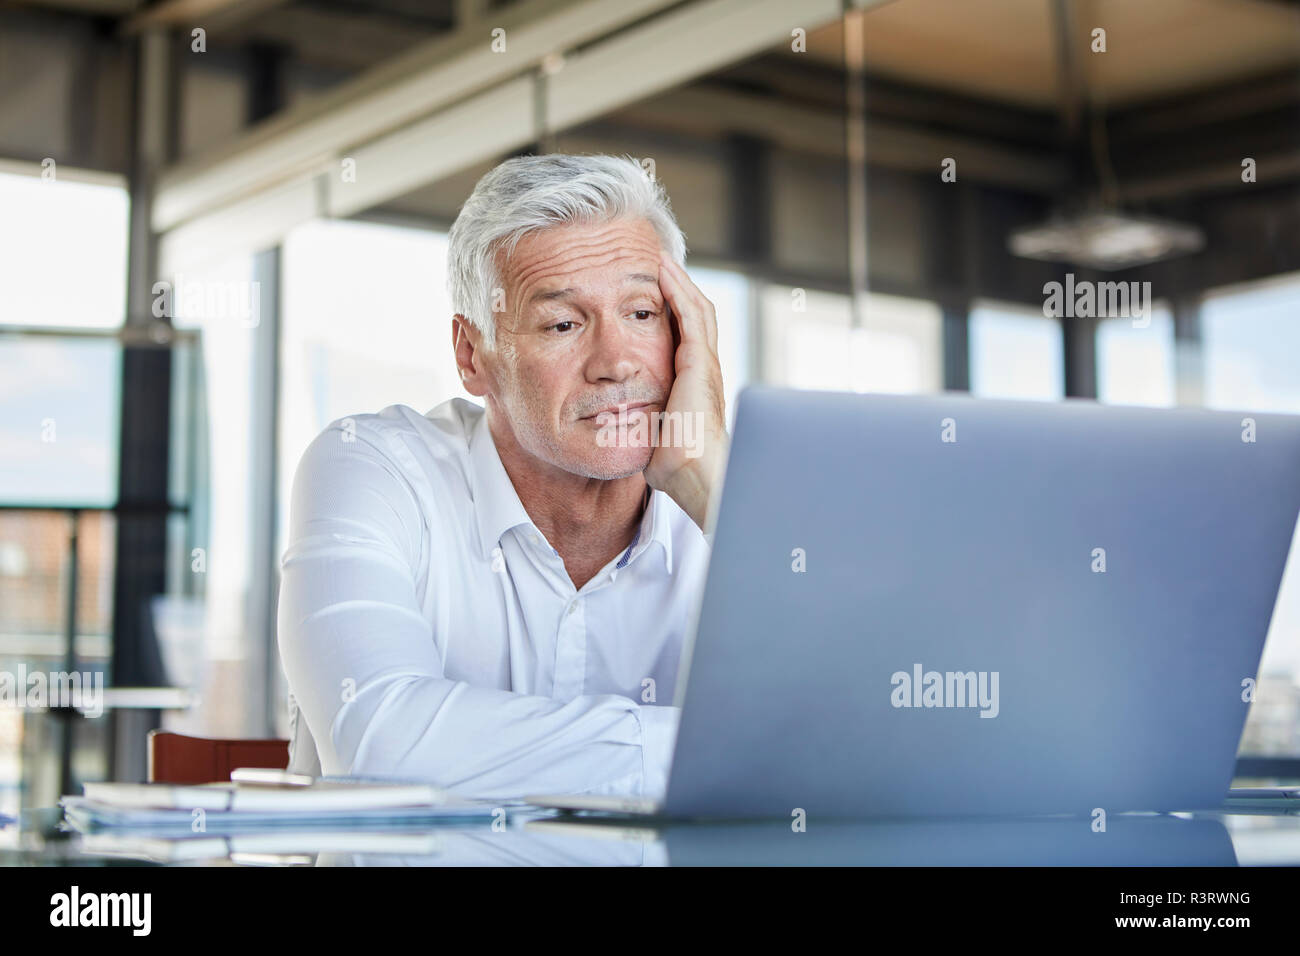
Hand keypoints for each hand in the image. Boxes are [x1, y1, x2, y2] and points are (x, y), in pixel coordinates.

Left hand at [644, 249, 728, 531]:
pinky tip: (663, 271)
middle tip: (653, 262)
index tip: (645, 292)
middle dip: (674, 287)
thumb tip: (605, 419)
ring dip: (676, 280)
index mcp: (691, 383)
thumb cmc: (671, 465)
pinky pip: (691, 314)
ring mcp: (704, 363)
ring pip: (695, 307)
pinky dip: (678, 289)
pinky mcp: (700, 362)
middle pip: (692, 315)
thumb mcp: (649, 432)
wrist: (694, 474)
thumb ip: (635, 417)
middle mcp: (702, 368)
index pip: (682, 335)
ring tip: (658, 256)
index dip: (668, 311)